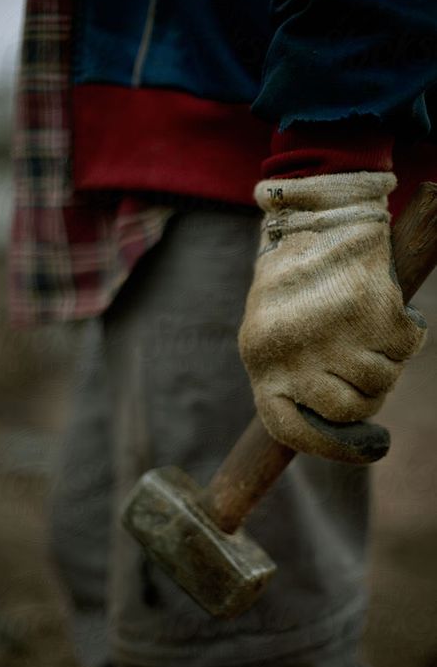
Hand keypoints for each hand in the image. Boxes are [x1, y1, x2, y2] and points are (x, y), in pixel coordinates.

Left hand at [239, 172, 426, 462]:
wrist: (320, 218)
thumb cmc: (297, 281)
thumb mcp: (274, 330)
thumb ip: (293, 376)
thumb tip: (338, 431)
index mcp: (260, 358)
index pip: (291, 429)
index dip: (331, 448)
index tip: (366, 447)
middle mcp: (292, 351)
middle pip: (348, 411)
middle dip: (368, 395)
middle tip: (367, 367)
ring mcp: (331, 333)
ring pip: (381, 380)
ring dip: (386, 361)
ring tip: (368, 329)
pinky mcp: (370, 310)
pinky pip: (406, 347)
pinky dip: (407, 331)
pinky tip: (387, 308)